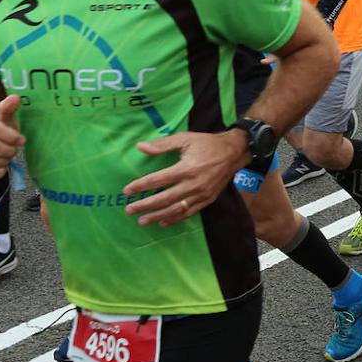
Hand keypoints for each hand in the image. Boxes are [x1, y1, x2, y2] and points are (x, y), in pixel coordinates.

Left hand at [124, 129, 250, 226]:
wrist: (234, 152)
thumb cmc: (207, 144)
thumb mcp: (185, 138)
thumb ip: (163, 144)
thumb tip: (141, 147)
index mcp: (186, 168)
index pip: (158, 180)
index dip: (141, 186)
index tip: (127, 191)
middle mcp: (193, 184)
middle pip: (165, 198)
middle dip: (145, 205)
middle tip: (129, 210)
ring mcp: (201, 194)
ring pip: (176, 209)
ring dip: (157, 216)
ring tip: (142, 221)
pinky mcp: (208, 200)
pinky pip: (189, 213)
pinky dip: (175, 219)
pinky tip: (163, 222)